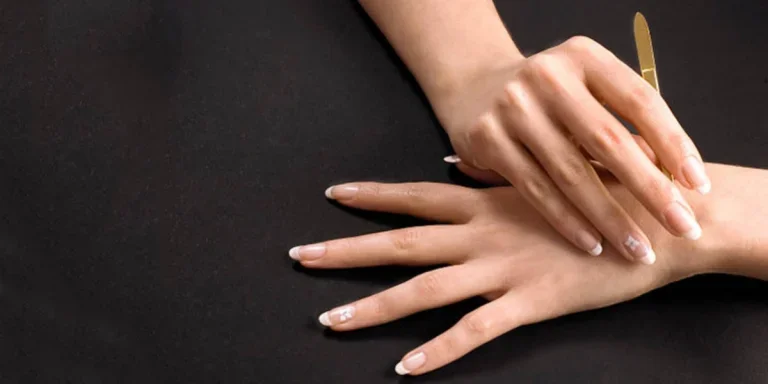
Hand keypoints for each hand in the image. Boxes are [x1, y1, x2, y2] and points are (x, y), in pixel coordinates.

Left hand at [289, 174, 730, 374]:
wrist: (655, 225)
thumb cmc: (600, 198)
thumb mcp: (542, 177)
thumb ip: (489, 175)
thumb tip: (450, 159)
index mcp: (485, 203)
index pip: (413, 197)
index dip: (371, 197)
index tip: (334, 195)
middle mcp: (482, 234)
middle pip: (400, 243)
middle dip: (347, 250)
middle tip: (302, 256)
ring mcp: (501, 270)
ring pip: (422, 290)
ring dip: (372, 307)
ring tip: (330, 320)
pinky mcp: (528, 303)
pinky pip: (472, 332)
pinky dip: (436, 351)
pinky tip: (405, 368)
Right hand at [431, 36, 710, 263]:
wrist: (472, 87)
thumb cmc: (546, 97)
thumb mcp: (584, 89)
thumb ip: (620, 123)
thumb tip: (670, 178)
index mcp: (584, 56)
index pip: (640, 100)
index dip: (673, 143)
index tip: (697, 184)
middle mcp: (548, 76)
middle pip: (608, 140)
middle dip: (650, 189)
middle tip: (682, 226)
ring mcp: (513, 108)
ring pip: (571, 173)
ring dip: (610, 217)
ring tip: (639, 249)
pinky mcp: (486, 139)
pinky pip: (535, 189)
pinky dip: (567, 220)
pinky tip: (592, 243)